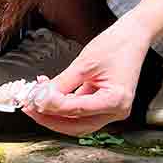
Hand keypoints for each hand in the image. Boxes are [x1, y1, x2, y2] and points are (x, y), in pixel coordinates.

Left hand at [24, 17, 150, 136]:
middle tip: (30, 107)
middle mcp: (116, 111)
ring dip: (55, 114)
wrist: (132, 37)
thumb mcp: (84, 63)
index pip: (77, 110)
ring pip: (77, 122)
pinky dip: (64, 106)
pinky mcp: (104, 105)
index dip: (53, 107)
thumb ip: (63, 83)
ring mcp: (111, 110)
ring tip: (35, 100)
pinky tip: (49, 94)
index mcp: (116, 100)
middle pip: (77, 125)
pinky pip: (80, 112)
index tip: (34, 101)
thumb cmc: (115, 46)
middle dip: (51, 118)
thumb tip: (42, 96)